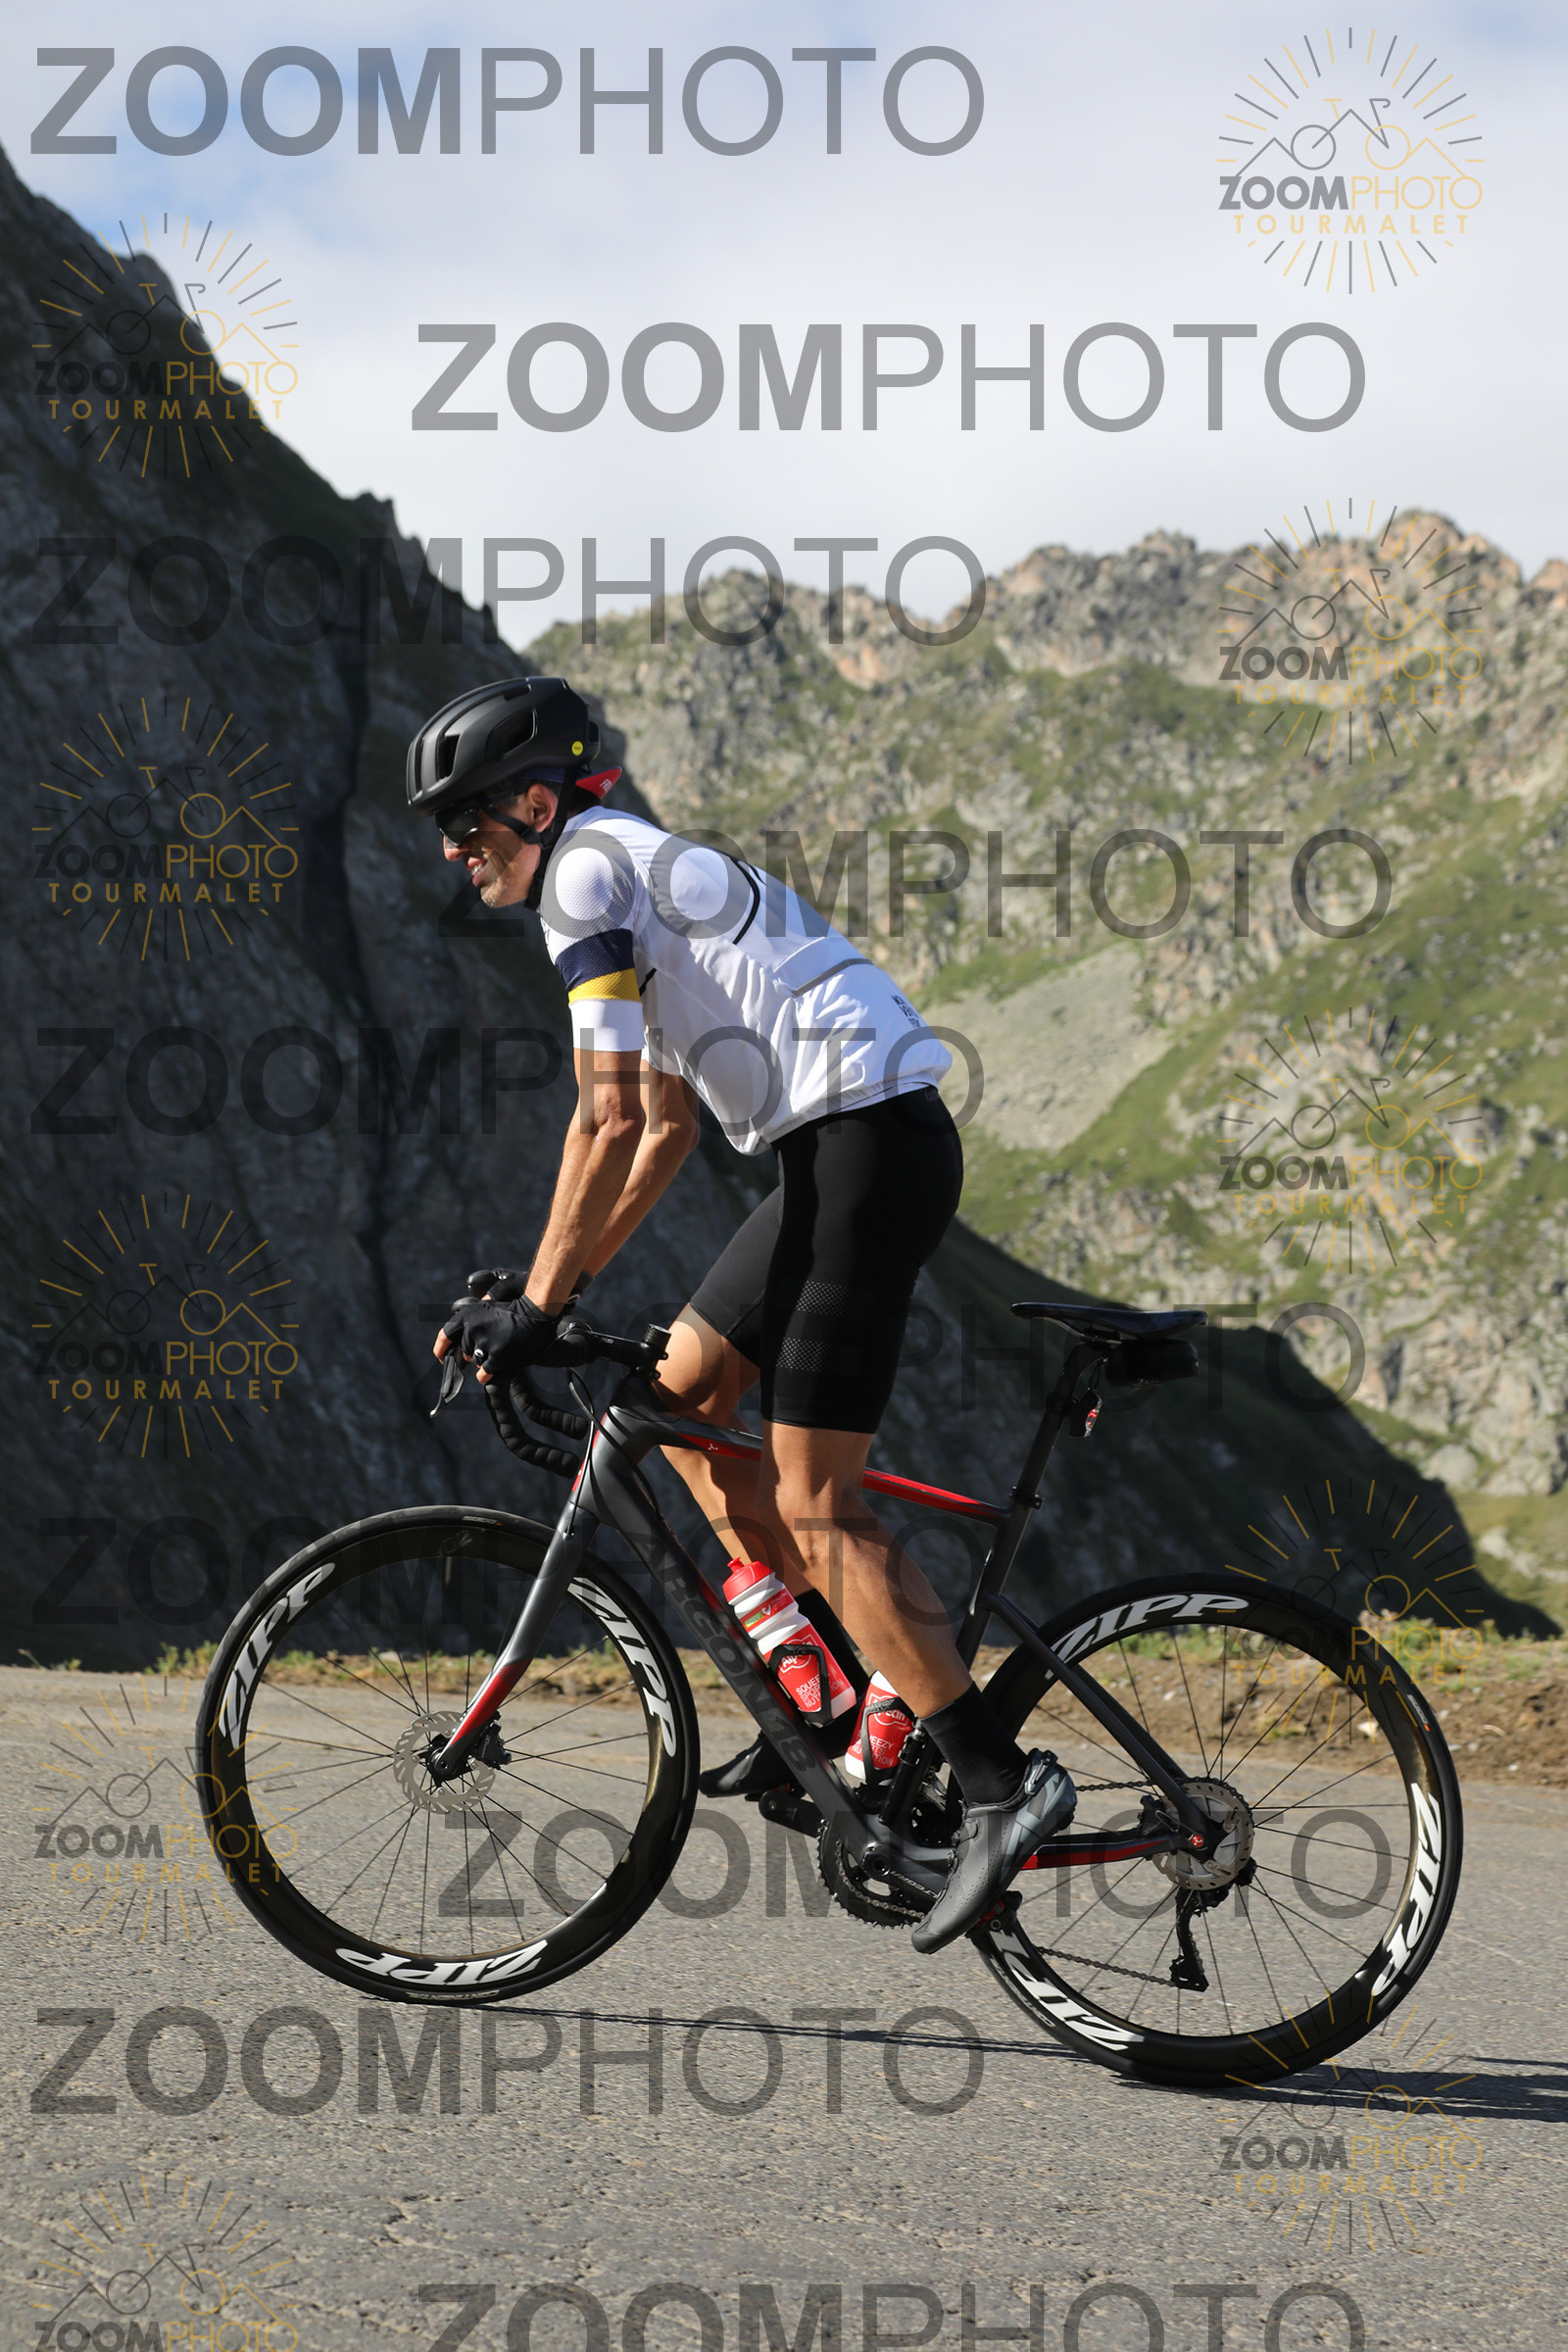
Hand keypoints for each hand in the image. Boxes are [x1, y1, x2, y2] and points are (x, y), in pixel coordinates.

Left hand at [436, 1270, 560, 1384]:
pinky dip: (487, 1373)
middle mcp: (472, 1329)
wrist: (536, 1314)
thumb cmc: (513, 1310)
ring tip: (500, 1349)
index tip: (442, 1358)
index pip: (445, 1335)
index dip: (441, 1349)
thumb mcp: (488, 1306)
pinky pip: (483, 1373)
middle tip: (490, 1345)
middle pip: (464, 1352)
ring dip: (484, 1360)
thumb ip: (472, 1318)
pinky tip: (497, 1365)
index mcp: (467, 1315)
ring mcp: (484, 1344)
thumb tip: (460, 1334)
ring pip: (475, 1362)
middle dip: (474, 1352)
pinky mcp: (496, 1357)